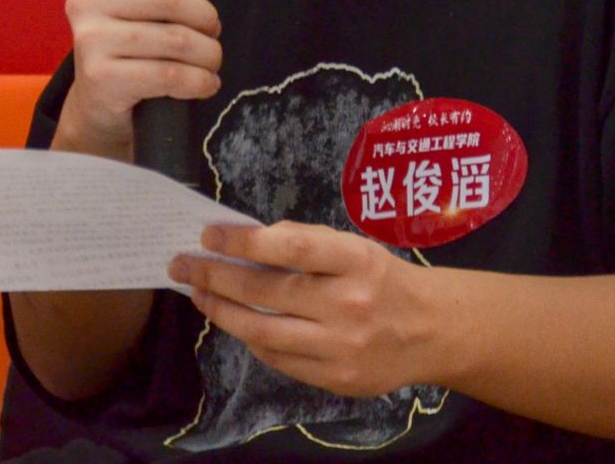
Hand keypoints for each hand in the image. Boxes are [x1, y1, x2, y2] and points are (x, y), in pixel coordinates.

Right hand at [54, 0, 234, 161]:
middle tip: (211, 31)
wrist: (102, 100)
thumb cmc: (140, 35)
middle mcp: (84, 0)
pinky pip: (169, 76)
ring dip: (208, 52)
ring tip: (210, 58)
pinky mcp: (101, 78)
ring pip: (176, 39)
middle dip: (206, 17)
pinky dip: (200, 81)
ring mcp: (89, 40)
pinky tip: (206, 83)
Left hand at [169, 222, 452, 398]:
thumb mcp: (355, 247)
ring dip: (222, 312)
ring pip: (264, 332)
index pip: (291, 248)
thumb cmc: (384, 279)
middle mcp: (349, 306)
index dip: (244, 241)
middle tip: (183, 265)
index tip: (209, 235)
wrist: (431, 331)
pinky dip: (251, 339)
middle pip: (267, 293)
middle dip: (216, 276)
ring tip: (199, 295)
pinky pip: (279, 359)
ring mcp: (341, 348)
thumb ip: (307, 243)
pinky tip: (235, 323)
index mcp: (356, 261)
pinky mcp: (336, 379)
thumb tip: (248, 240)